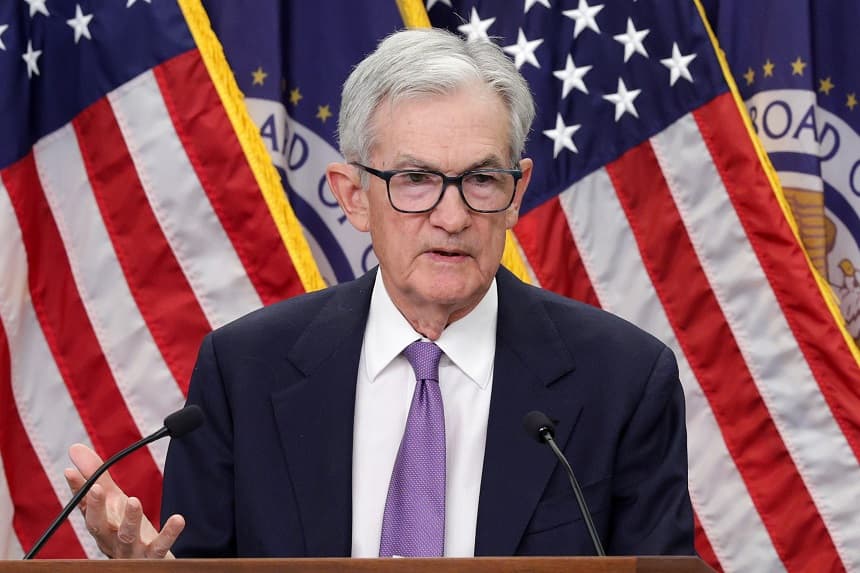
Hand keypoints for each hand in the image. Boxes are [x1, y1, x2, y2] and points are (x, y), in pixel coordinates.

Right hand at [64, 444, 184, 558]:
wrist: (147, 562)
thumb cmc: (126, 529)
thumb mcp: (113, 501)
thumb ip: (97, 476)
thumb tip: (74, 447)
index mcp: (100, 524)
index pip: (84, 506)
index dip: (77, 490)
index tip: (70, 472)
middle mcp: (111, 539)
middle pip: (98, 525)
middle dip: (96, 507)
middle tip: (97, 488)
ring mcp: (131, 550)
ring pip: (127, 536)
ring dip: (129, 519)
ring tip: (134, 500)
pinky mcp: (152, 556)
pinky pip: (160, 546)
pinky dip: (169, 534)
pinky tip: (178, 519)